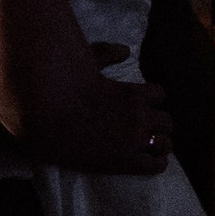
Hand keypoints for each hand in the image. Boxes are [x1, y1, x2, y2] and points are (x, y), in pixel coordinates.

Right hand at [35, 44, 175, 176]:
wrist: (47, 120)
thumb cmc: (62, 90)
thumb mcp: (86, 63)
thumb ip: (108, 54)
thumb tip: (125, 50)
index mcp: (132, 94)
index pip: (159, 95)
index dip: (152, 100)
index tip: (144, 104)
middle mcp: (138, 117)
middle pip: (167, 121)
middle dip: (158, 124)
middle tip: (148, 128)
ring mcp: (133, 141)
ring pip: (166, 144)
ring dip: (161, 143)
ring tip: (151, 147)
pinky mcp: (125, 162)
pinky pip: (156, 165)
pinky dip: (157, 163)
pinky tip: (151, 162)